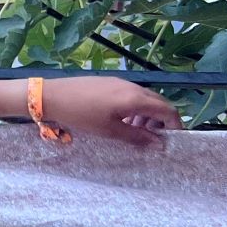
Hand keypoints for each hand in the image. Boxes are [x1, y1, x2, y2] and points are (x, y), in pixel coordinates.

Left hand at [41, 76, 181, 147]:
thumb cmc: (81, 115)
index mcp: (136, 98)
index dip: (174, 125)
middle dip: (160, 121)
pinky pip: (131, 94)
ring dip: (146, 115)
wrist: (52, 95)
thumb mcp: (109, 130)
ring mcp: (121, 82)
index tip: (171, 140)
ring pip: (144, 98)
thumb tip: (158, 144)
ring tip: (133, 131)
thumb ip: (136, 136)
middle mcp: (133, 87)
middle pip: (158, 102)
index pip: (168, 109)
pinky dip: (134, 108)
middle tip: (151, 138)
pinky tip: (120, 120)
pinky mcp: (109, 81)